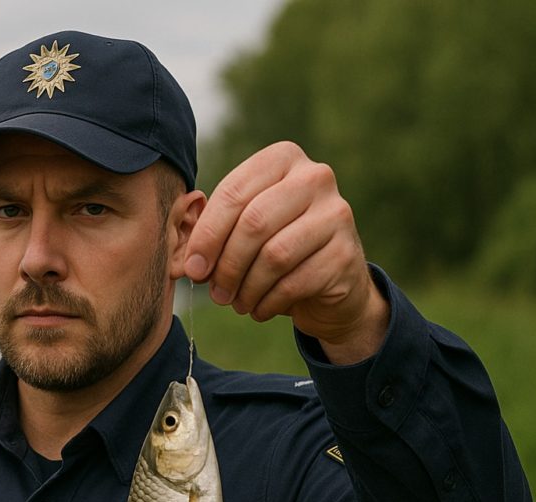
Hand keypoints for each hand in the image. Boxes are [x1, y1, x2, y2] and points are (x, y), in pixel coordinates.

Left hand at [183, 141, 388, 363]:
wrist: (330, 282)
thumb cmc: (275, 248)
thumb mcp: (242, 230)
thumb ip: (212, 232)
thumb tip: (189, 262)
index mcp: (283, 159)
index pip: (233, 191)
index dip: (207, 234)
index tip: (193, 267)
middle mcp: (315, 177)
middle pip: (253, 222)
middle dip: (226, 264)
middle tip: (215, 293)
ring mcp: (336, 213)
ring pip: (274, 255)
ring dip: (246, 288)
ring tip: (236, 303)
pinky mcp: (346, 253)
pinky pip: (294, 282)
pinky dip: (268, 302)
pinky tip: (260, 308)